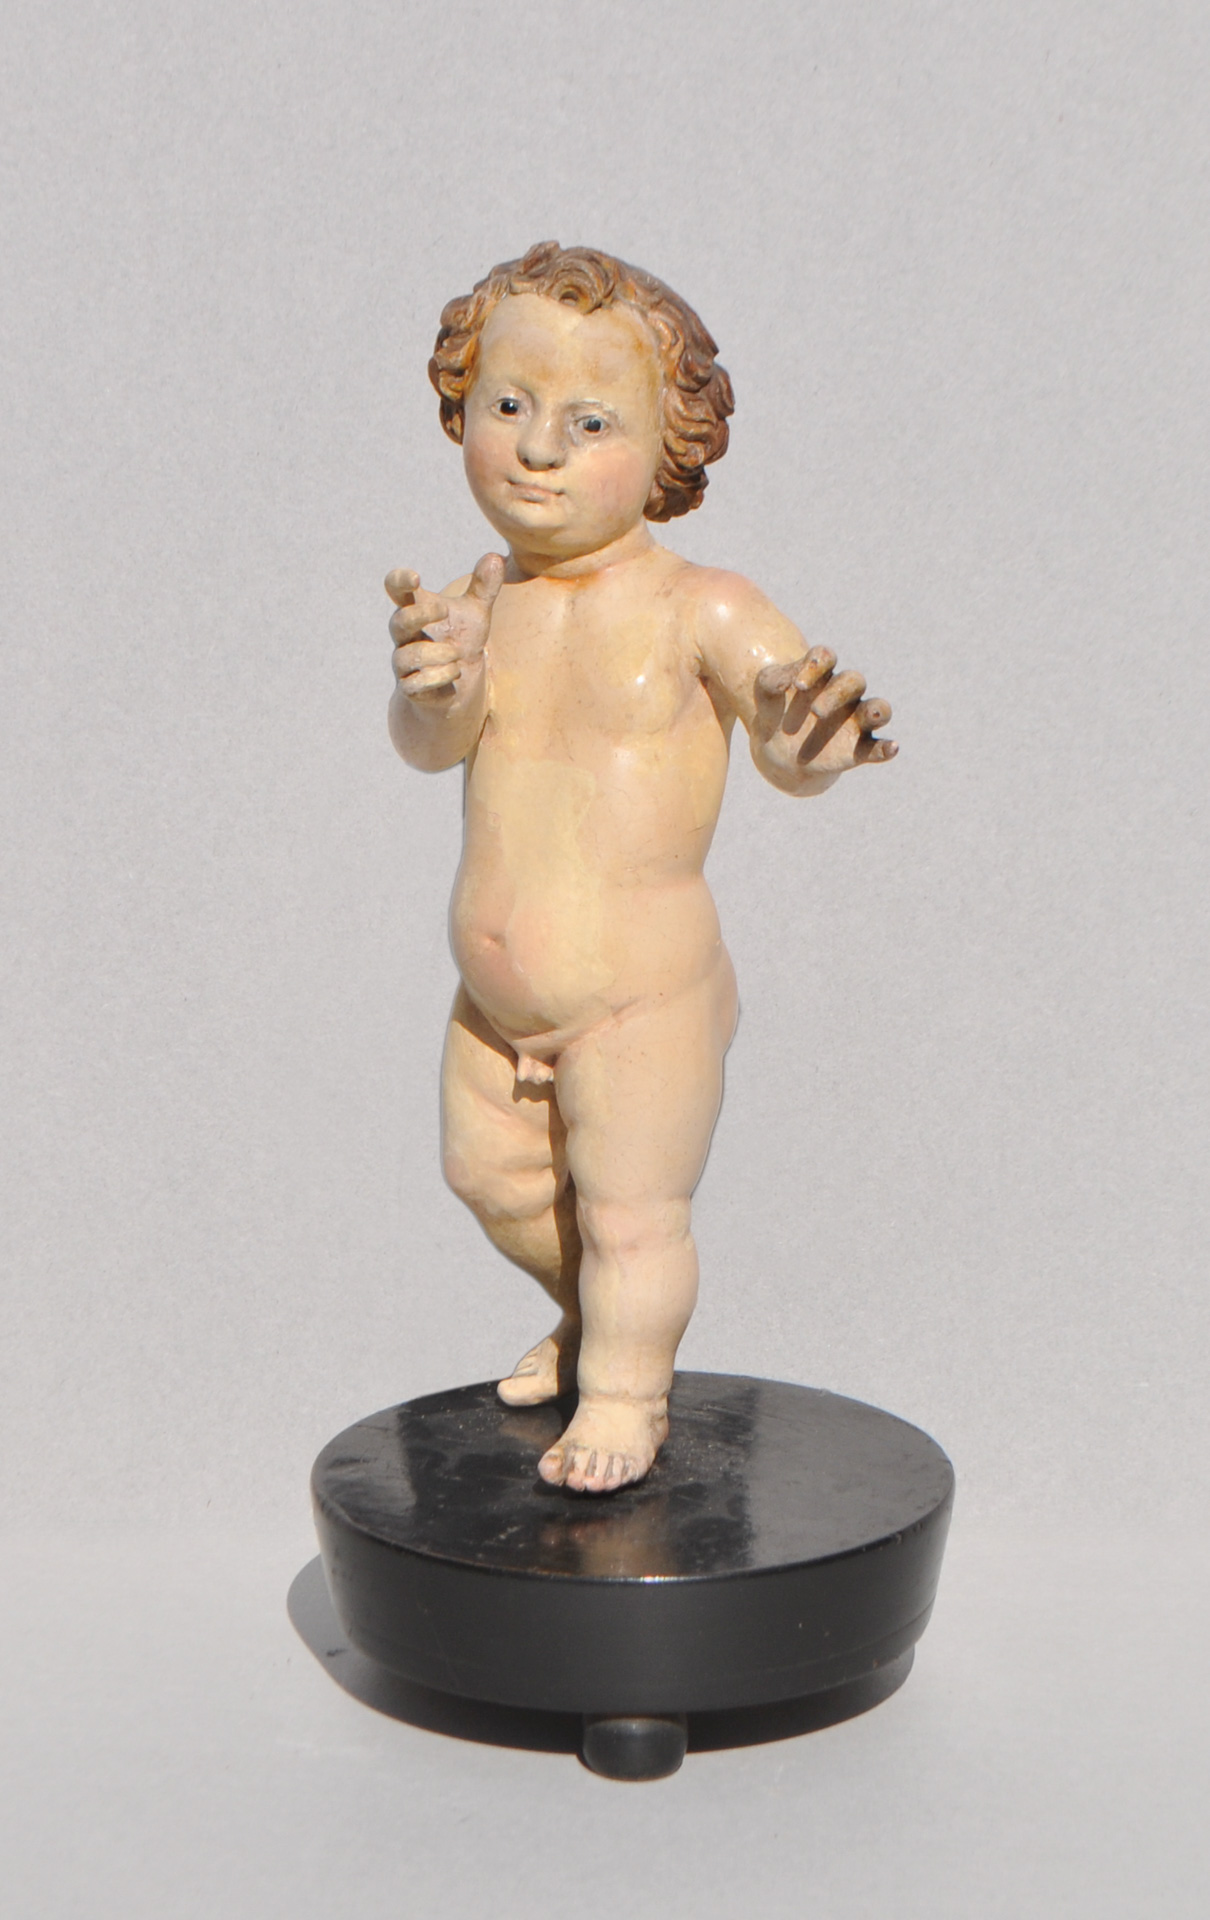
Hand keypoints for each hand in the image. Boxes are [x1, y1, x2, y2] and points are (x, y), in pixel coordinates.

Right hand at [385, 552, 504, 700]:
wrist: (459, 685)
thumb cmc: (461, 641)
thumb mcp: (476, 614)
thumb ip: (484, 588)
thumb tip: (494, 558)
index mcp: (416, 610)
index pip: (395, 590)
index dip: (399, 581)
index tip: (416, 577)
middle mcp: (405, 636)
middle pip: (398, 621)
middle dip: (421, 614)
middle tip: (444, 610)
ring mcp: (404, 663)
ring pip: (408, 656)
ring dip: (438, 653)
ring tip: (458, 654)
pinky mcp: (410, 688)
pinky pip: (415, 683)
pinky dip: (439, 676)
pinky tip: (455, 672)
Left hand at [754, 646, 896, 774]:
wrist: (774, 749)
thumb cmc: (773, 712)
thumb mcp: (765, 691)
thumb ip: (772, 680)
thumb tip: (786, 680)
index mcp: (820, 675)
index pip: (825, 658)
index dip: (814, 666)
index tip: (797, 686)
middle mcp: (842, 694)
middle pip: (854, 681)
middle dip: (836, 694)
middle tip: (815, 712)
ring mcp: (853, 721)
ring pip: (878, 708)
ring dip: (877, 710)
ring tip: (870, 714)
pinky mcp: (856, 750)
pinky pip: (877, 748)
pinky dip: (886, 749)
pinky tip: (892, 748)